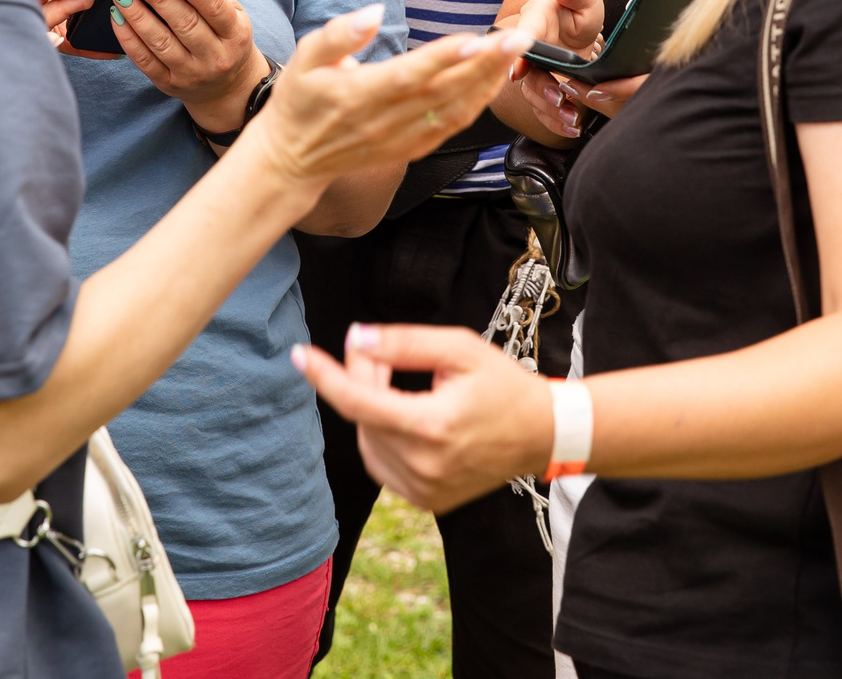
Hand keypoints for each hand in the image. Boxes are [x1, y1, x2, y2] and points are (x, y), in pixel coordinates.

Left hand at [106, 0, 263, 124]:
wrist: (226, 86)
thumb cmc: (226, 40)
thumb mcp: (233, 14)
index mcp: (236, 34)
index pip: (214, 7)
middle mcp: (216, 57)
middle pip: (185, 24)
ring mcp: (191, 73)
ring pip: (161, 42)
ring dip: (138, 16)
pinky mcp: (169, 84)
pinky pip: (144, 61)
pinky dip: (128, 38)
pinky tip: (118, 18)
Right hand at [251, 10, 530, 185]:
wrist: (291, 158)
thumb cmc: (298, 101)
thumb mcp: (304, 59)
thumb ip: (339, 34)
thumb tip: (373, 12)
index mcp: (358, 94)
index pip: (410, 75)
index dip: (445, 58)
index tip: (477, 39)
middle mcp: (384, 120)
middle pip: (443, 92)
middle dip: (485, 64)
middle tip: (517, 37)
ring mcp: (400, 138)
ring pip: (454, 111)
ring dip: (488, 83)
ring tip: (514, 54)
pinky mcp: (410, 148)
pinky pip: (451, 128)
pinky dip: (477, 106)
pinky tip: (493, 82)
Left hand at [292, 323, 552, 511]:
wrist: (542, 433)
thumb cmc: (503, 384)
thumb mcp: (459, 348)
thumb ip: (403, 343)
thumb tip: (354, 339)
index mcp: (433, 427)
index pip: (359, 403)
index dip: (326, 377)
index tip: (299, 355)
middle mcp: (425, 465)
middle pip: (364, 417)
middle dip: (362, 382)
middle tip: (380, 355)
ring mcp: (426, 490)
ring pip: (369, 442)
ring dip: (371, 411)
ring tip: (402, 387)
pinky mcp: (427, 501)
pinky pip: (383, 465)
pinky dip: (383, 437)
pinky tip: (407, 418)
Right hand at [501, 0, 633, 137]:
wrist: (582, 29)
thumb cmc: (578, 7)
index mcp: (534, 22)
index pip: (522, 37)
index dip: (517, 54)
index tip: (518, 71)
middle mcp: (529, 49)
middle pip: (527, 73)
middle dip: (542, 90)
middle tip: (561, 100)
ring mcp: (536, 71)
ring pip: (534, 95)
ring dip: (552, 110)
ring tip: (573, 119)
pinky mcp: (545, 89)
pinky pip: (544, 109)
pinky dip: (556, 121)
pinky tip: (572, 128)